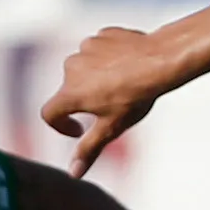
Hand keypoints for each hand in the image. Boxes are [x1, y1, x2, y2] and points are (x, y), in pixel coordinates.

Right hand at [43, 26, 171, 175]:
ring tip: (123, 85)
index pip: (50, 114)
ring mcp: (85, 49)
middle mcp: (70, 68)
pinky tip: (127, 66)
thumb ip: (89, 149)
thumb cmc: (135, 97)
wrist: (160, 61)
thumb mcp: (112, 128)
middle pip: (70, 90)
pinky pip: (98, 51)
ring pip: (85, 68)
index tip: (78, 130)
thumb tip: (74, 174)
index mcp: (70, 93)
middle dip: (86, 100)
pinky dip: (107, 59)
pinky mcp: (100, 35)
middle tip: (114, 106)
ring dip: (96, 78)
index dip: (61, 126)